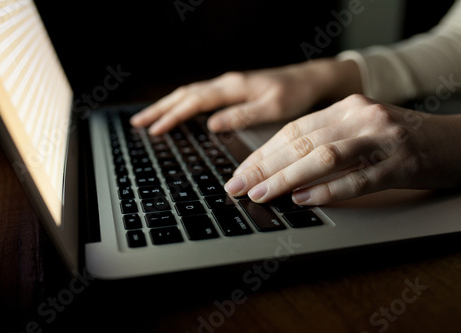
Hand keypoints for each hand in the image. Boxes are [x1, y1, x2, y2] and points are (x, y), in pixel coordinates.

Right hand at [130, 59, 360, 134]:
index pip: (194, 101)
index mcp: (233, 87)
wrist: (312, 80)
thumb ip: (242, 115)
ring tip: (149, 117)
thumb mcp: (273, 108)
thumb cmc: (296, 94)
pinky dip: (183, 102)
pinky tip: (178, 110)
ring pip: (190, 92)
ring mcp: (229, 85)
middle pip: (185, 94)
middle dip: (160, 109)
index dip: (172, 115)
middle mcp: (227, 83)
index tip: (154, 129)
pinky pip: (201, 94)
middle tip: (138, 123)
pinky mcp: (234, 89)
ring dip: (168, 105)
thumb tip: (212, 125)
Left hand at [224, 94, 460, 204]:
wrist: (455, 141)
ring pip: (324, 157)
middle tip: (238, 186)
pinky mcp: (401, 163)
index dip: (262, 153)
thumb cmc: (401, 139)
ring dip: (287, 178)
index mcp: (346, 108)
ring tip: (261, 194)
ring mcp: (382, 138)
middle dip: (264, 167)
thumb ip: (325, 141)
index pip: (293, 131)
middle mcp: (361, 117)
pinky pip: (358, 178)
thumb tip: (280, 168)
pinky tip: (304, 200)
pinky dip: (328, 190)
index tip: (240, 172)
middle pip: (301, 142)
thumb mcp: (360, 130)